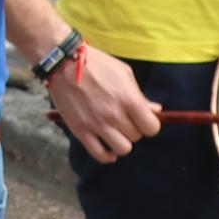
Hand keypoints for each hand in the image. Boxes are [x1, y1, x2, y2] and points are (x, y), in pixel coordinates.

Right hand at [44, 45, 162, 160]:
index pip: (152, 127)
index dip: (150, 125)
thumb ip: (139, 94)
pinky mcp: (80, 130)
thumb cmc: (96, 64)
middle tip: (125, 120)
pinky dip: (107, 156)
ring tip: (116, 132)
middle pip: (136, 137)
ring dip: (122, 142)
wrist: (63, 62)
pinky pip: (99, 154)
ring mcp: (96, 124)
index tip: (144, 120)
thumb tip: (156, 110)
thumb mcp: (123, 72)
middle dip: (134, 129)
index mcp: (128, 98)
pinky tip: (108, 147)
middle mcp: (113, 114)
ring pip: (122, 149)